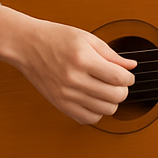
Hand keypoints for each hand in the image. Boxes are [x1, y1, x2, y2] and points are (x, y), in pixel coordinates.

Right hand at [11, 18, 136, 124]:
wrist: (26, 46)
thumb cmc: (55, 38)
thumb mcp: (87, 38)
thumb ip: (111, 54)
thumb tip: (131, 66)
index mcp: (83, 59)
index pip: (118, 78)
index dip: (129, 78)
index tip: (128, 76)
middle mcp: (74, 79)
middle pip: (115, 96)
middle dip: (123, 90)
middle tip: (118, 82)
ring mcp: (66, 95)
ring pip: (105, 110)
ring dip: (111, 102)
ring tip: (106, 90)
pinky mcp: (60, 105)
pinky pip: (88, 119)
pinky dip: (96, 112)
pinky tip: (94, 99)